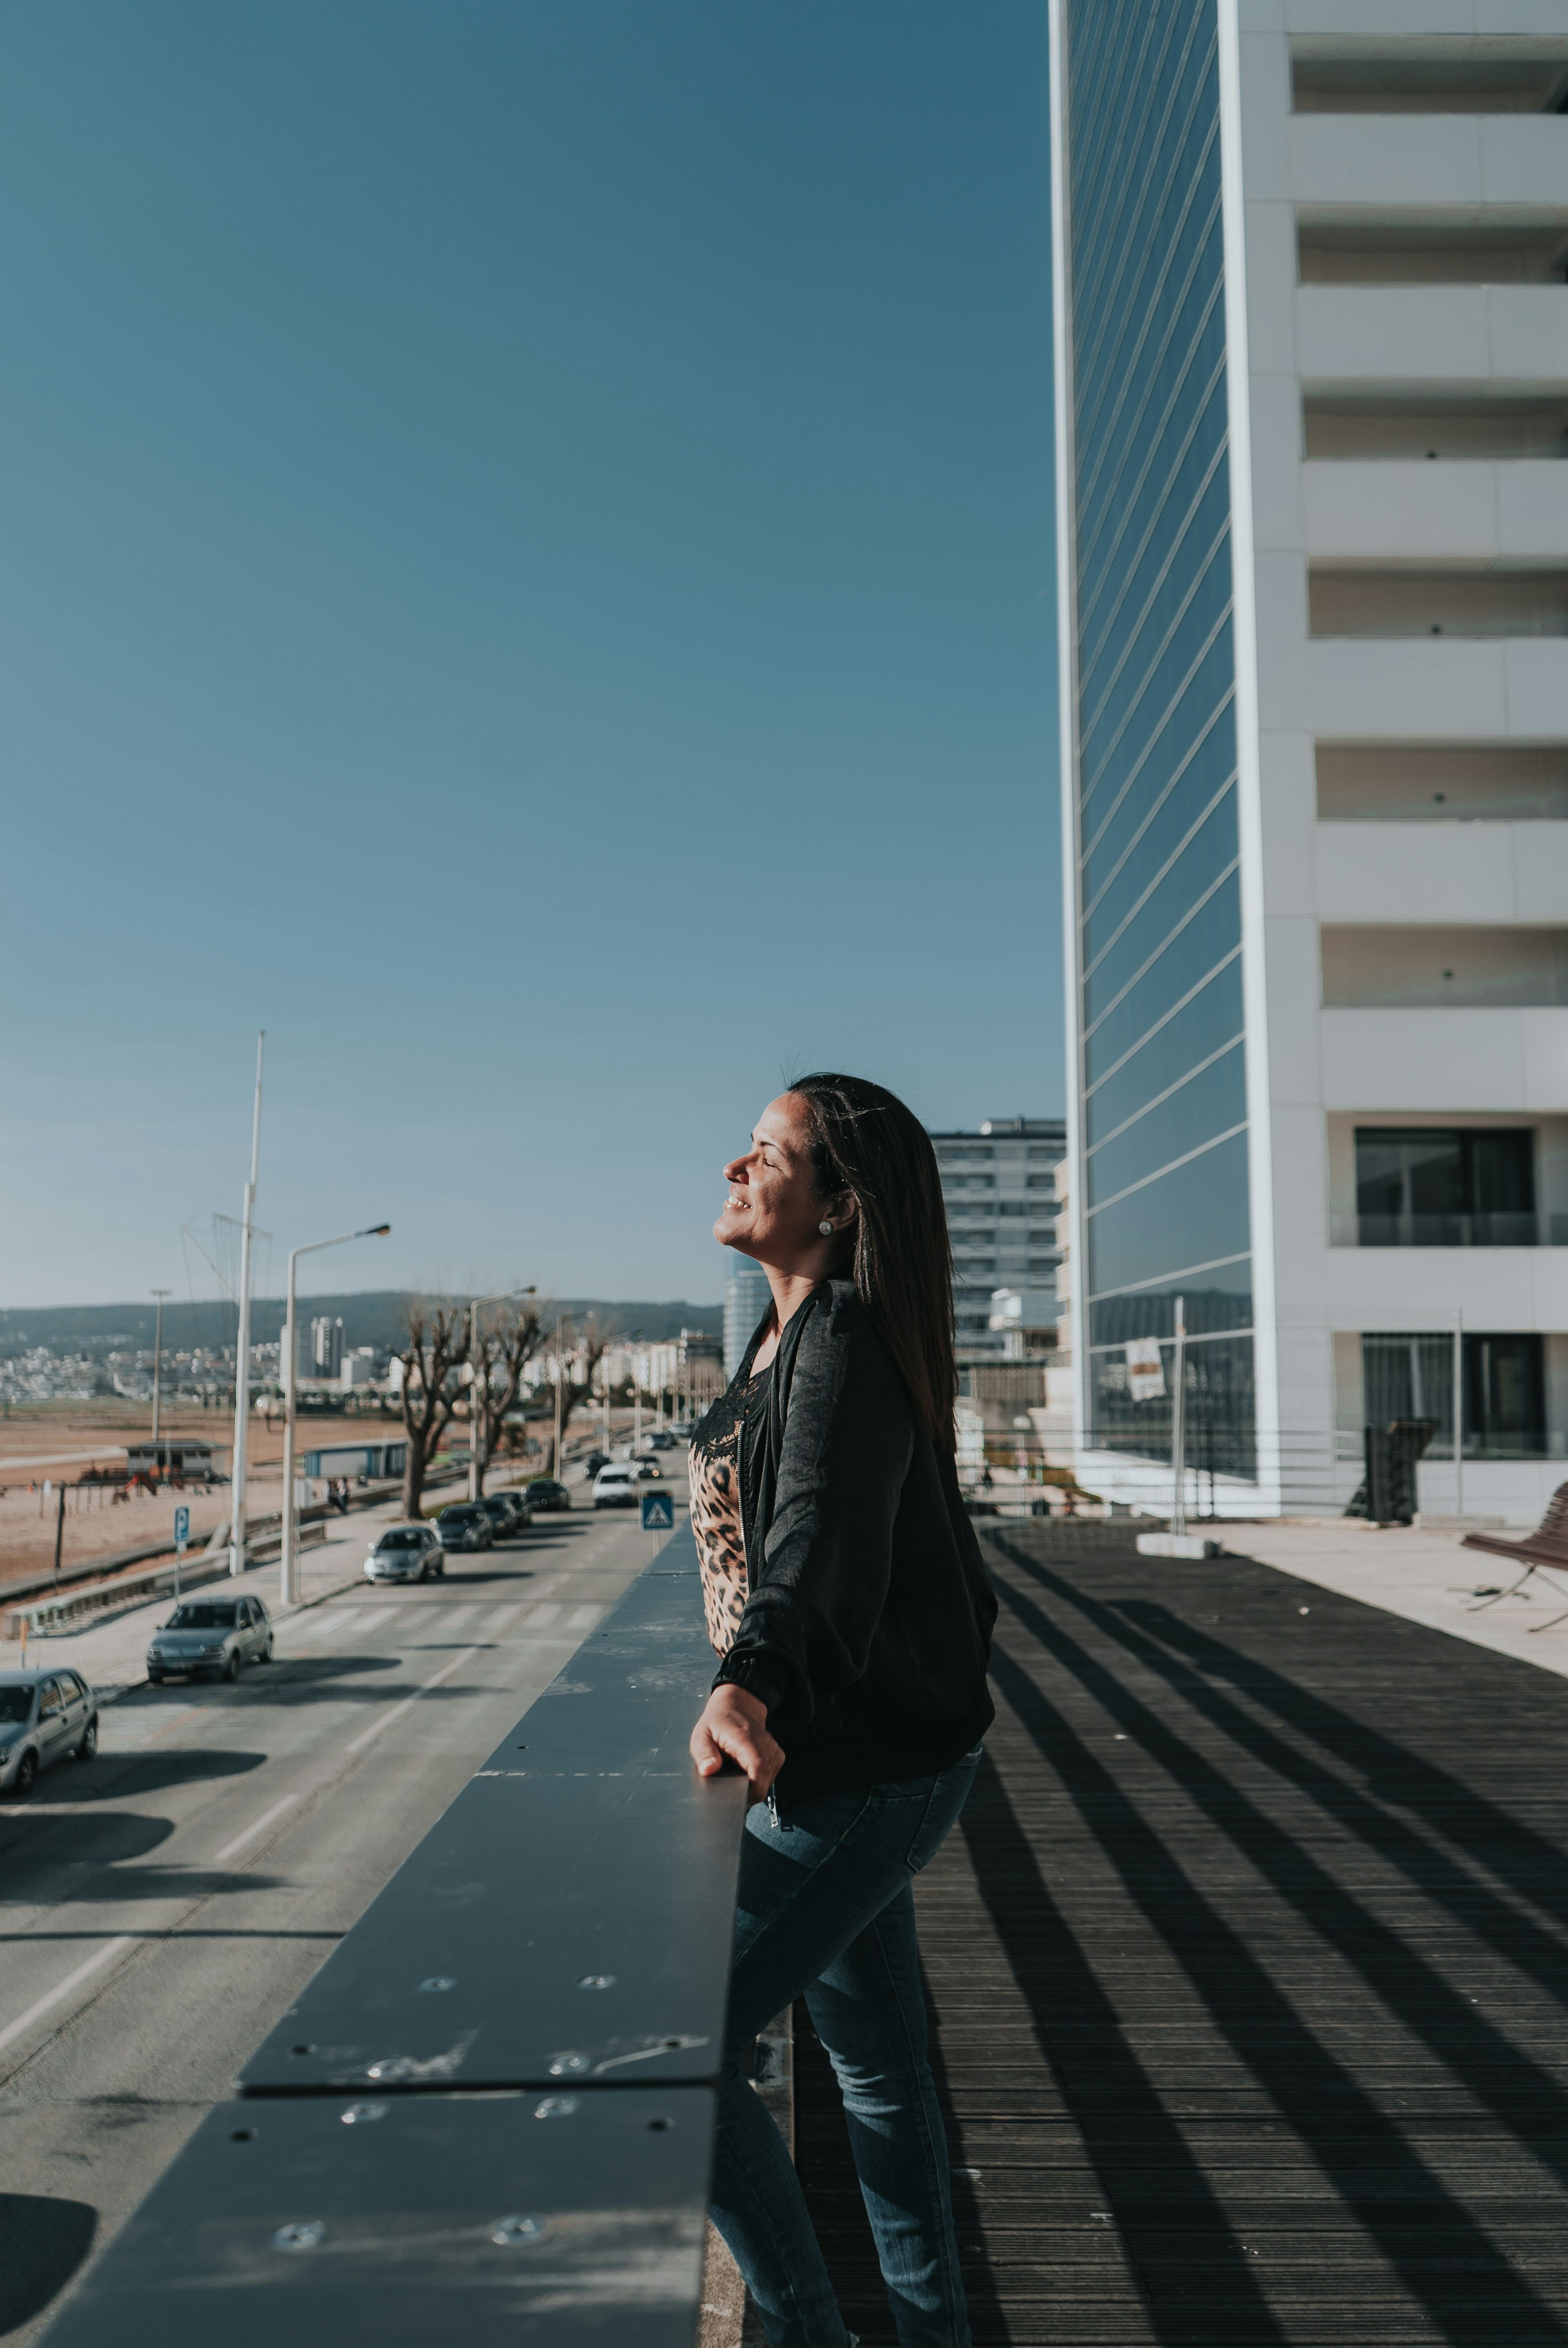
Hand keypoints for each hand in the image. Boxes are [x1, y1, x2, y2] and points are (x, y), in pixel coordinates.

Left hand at [690, 1684, 783, 1805]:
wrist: (738, 1705)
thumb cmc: (718, 1722)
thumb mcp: (701, 1735)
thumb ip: (703, 1753)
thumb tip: (708, 1770)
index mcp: (745, 1739)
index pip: (759, 1769)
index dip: (753, 1790)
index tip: (739, 1799)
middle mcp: (764, 1744)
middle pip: (765, 1780)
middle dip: (749, 1792)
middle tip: (731, 1788)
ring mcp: (773, 1750)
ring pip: (768, 1780)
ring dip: (753, 1785)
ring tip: (737, 1775)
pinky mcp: (776, 1755)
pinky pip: (770, 1776)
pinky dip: (759, 1779)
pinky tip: (746, 1771)